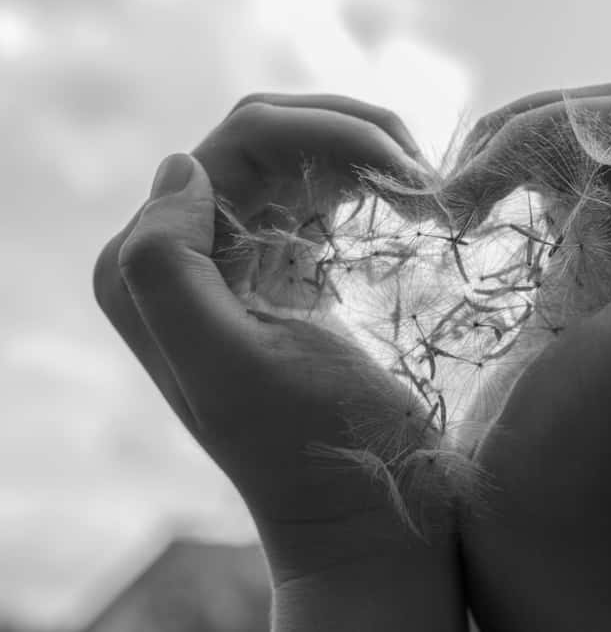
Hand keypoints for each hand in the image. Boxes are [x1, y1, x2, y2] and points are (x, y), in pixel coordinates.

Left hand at [93, 95, 466, 630]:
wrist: (370, 514)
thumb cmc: (313, 449)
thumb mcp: (230, 369)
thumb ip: (167, 267)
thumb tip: (182, 166)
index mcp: (150, 268)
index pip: (234, 144)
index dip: (324, 135)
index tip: (406, 174)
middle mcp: (185, 255)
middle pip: (267, 138)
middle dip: (350, 134)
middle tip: (423, 172)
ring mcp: (239, 260)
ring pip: (297, 155)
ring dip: (364, 151)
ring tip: (422, 187)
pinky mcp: (289, 274)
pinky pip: (318, 193)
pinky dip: (364, 180)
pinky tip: (403, 203)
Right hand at [460, 86, 610, 630]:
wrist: (542, 547)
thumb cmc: (588, 465)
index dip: (567, 135)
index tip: (480, 182)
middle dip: (533, 137)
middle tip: (458, 186)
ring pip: (583, 159)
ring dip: (514, 156)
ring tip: (455, 198)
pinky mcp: (587, 283)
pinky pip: (560, 200)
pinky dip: (511, 186)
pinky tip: (467, 210)